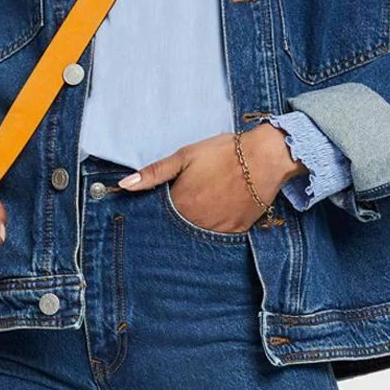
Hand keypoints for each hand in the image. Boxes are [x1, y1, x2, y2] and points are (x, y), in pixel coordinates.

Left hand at [117, 126, 304, 231]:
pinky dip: (217, 227)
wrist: (265, 157)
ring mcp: (218, 230)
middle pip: (179, 228)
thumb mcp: (184, 156)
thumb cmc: (223, 153)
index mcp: (180, 205)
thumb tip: (124, 185)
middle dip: (179, 220)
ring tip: (206, 205)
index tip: (168, 201)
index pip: (160, 217)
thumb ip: (154, 173)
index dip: (161, 209)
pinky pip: (221, 237)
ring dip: (197, 225)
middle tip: (191, 201)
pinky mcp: (237, 231)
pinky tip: (220, 212)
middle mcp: (197, 223)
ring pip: (199, 234)